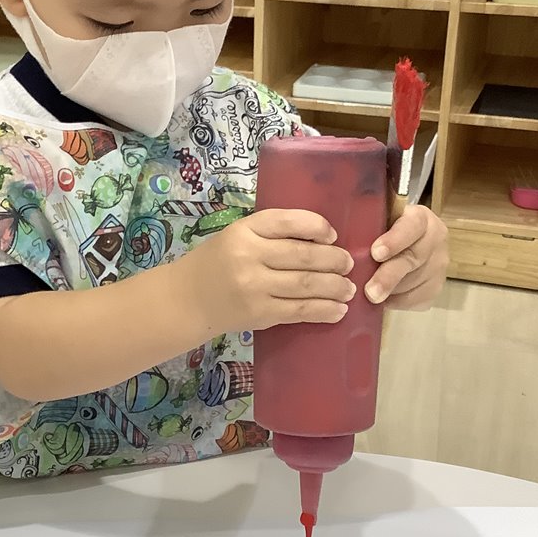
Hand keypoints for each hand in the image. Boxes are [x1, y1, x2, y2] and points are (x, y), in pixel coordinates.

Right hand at [187, 209, 355, 332]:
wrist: (188, 299)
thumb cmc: (217, 261)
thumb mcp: (238, 235)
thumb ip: (272, 233)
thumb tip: (323, 241)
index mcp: (245, 230)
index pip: (289, 222)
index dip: (317, 227)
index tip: (332, 235)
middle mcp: (249, 256)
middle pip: (303, 256)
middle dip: (334, 260)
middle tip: (349, 264)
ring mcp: (255, 288)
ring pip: (306, 285)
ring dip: (335, 287)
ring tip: (349, 288)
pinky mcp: (260, 314)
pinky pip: (299, 311)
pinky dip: (324, 310)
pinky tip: (339, 310)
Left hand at [366, 206, 448, 310]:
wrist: (404, 245)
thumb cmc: (384, 231)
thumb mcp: (379, 219)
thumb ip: (367, 223)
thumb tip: (338, 234)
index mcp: (421, 218)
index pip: (412, 226)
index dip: (395, 240)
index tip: (375, 253)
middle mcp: (435, 240)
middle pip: (413, 259)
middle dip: (389, 276)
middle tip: (370, 291)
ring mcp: (439, 265)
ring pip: (415, 282)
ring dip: (391, 292)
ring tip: (369, 296)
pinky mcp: (435, 287)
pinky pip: (417, 299)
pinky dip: (397, 301)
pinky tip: (383, 299)